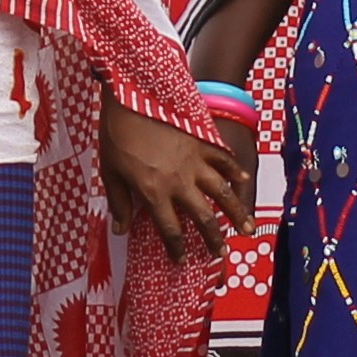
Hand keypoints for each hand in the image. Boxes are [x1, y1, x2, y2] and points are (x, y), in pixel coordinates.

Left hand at [101, 102, 248, 265]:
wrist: (129, 97)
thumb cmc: (116, 136)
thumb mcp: (109, 172)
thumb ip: (118, 203)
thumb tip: (119, 230)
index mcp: (154, 192)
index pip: (170, 230)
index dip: (177, 248)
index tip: (183, 260)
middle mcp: (179, 182)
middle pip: (203, 217)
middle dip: (214, 238)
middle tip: (222, 253)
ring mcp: (194, 162)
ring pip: (222, 192)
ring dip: (236, 212)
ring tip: (246, 228)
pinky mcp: (200, 142)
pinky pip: (222, 159)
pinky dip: (234, 170)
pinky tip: (243, 180)